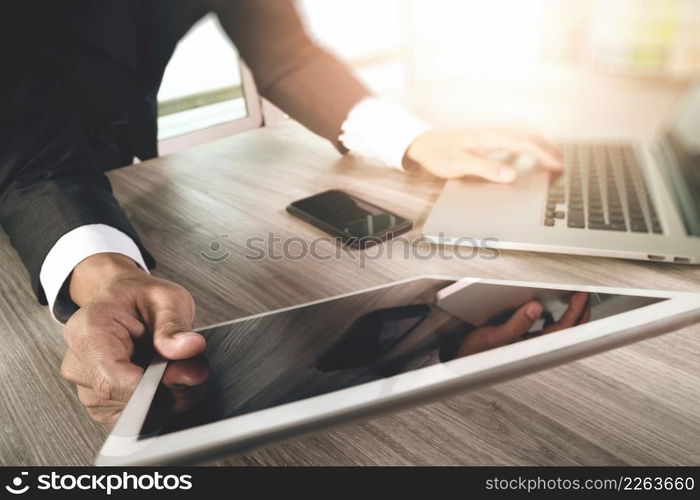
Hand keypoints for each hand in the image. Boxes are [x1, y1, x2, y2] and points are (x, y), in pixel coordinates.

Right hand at [59, 253, 206, 423]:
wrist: (123, 301)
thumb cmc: (141, 298)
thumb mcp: (167, 299)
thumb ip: (175, 326)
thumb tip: (189, 349)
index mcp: (89, 330)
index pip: (113, 379)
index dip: (152, 388)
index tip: (183, 377)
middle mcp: (78, 363)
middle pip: (125, 399)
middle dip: (167, 390)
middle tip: (189, 367)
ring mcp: (85, 387)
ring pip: (132, 412)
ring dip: (163, 397)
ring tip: (169, 366)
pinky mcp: (98, 403)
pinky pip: (131, 415)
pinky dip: (154, 403)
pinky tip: (158, 379)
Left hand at [404, 128, 562, 181]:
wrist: (423, 143)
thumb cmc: (439, 154)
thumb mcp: (459, 165)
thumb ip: (485, 169)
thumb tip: (511, 174)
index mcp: (490, 137)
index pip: (525, 144)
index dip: (544, 155)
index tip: (558, 166)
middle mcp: (494, 132)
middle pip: (529, 136)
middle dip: (549, 148)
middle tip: (564, 163)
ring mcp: (492, 134)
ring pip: (524, 135)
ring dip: (541, 144)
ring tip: (555, 157)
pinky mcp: (489, 138)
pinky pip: (515, 139)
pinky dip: (529, 145)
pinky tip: (531, 154)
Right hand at [454, 291, 590, 357]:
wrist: (459, 361)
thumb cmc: (473, 352)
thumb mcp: (493, 336)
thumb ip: (516, 324)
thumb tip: (535, 308)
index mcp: (531, 348)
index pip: (562, 329)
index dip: (575, 311)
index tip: (581, 294)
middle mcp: (534, 348)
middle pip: (566, 331)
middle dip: (579, 313)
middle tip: (584, 295)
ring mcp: (530, 345)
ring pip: (558, 330)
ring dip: (568, 316)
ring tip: (573, 301)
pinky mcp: (522, 342)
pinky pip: (545, 330)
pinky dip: (552, 319)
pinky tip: (547, 311)